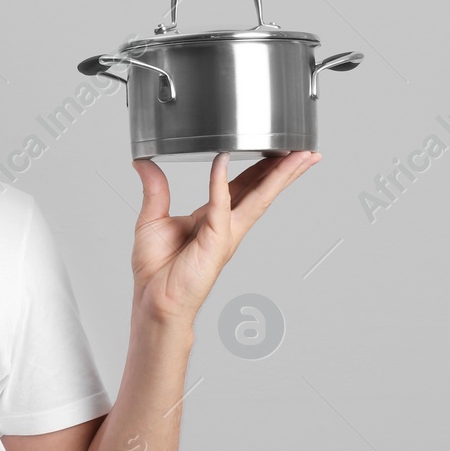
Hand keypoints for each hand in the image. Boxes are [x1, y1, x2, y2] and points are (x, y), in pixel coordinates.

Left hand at [130, 150, 321, 322]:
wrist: (153, 301)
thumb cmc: (155, 270)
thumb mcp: (151, 218)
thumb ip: (155, 189)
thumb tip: (144, 163)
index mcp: (213, 218)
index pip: (244, 186)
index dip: (262, 168)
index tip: (276, 150)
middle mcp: (226, 225)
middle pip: (262, 190)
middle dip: (286, 169)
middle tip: (305, 149)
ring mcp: (225, 233)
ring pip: (258, 197)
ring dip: (279, 176)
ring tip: (298, 157)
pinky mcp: (215, 240)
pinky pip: (219, 204)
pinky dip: (220, 181)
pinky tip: (223, 158)